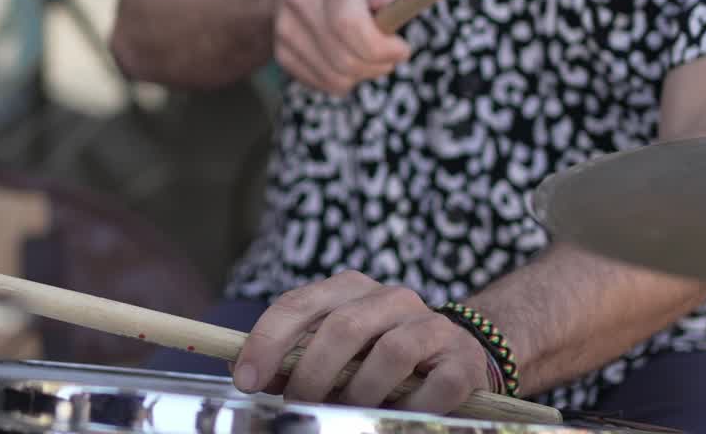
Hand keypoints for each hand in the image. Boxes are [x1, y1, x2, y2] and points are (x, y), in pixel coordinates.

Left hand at [232, 270, 496, 413]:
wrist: (456, 355)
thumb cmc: (379, 356)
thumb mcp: (334, 349)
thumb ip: (294, 357)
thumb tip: (244, 372)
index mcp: (351, 288)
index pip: (300, 303)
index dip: (268, 341)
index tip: (246, 380)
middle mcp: (392, 297)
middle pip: (344, 327)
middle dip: (311, 373)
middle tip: (295, 407)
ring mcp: (430, 326)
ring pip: (390, 352)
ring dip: (359, 392)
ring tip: (344, 415)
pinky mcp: (462, 360)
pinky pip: (435, 385)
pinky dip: (410, 407)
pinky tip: (394, 416)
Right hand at [273, 0, 410, 95]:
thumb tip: (384, 3)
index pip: (349, 23)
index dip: (380, 47)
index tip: (402, 48)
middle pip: (344, 57)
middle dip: (378, 65)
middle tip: (392, 55)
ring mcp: (286, 25)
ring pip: (334, 76)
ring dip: (362, 74)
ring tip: (371, 54)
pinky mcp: (281, 49)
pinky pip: (321, 83)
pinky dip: (343, 79)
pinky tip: (349, 56)